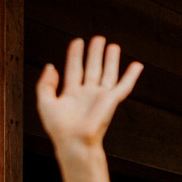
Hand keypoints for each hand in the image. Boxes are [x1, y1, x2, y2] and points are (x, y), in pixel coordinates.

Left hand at [36, 36, 142, 152]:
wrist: (74, 143)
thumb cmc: (59, 128)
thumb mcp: (44, 102)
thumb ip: (45, 83)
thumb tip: (51, 66)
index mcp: (71, 94)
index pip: (75, 69)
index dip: (75, 54)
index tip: (77, 41)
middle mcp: (87, 94)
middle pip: (93, 68)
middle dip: (95, 53)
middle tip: (98, 39)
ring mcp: (100, 97)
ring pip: (107, 73)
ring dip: (111, 60)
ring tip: (113, 45)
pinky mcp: (112, 101)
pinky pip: (124, 86)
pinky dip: (131, 76)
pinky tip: (137, 65)